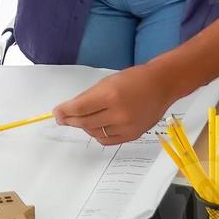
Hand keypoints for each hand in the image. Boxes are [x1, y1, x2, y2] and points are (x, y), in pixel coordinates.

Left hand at [53, 64, 175, 144]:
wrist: (161, 85)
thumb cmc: (134, 78)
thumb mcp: (108, 81)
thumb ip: (90, 96)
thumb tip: (71, 110)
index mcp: (110, 95)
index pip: (80, 108)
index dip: (65, 112)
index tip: (56, 113)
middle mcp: (118, 113)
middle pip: (85, 122)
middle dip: (70, 120)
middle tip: (63, 118)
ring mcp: (126, 126)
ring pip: (95, 133)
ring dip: (84, 127)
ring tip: (82, 120)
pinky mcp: (132, 135)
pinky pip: (107, 140)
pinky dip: (98, 135)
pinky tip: (96, 127)